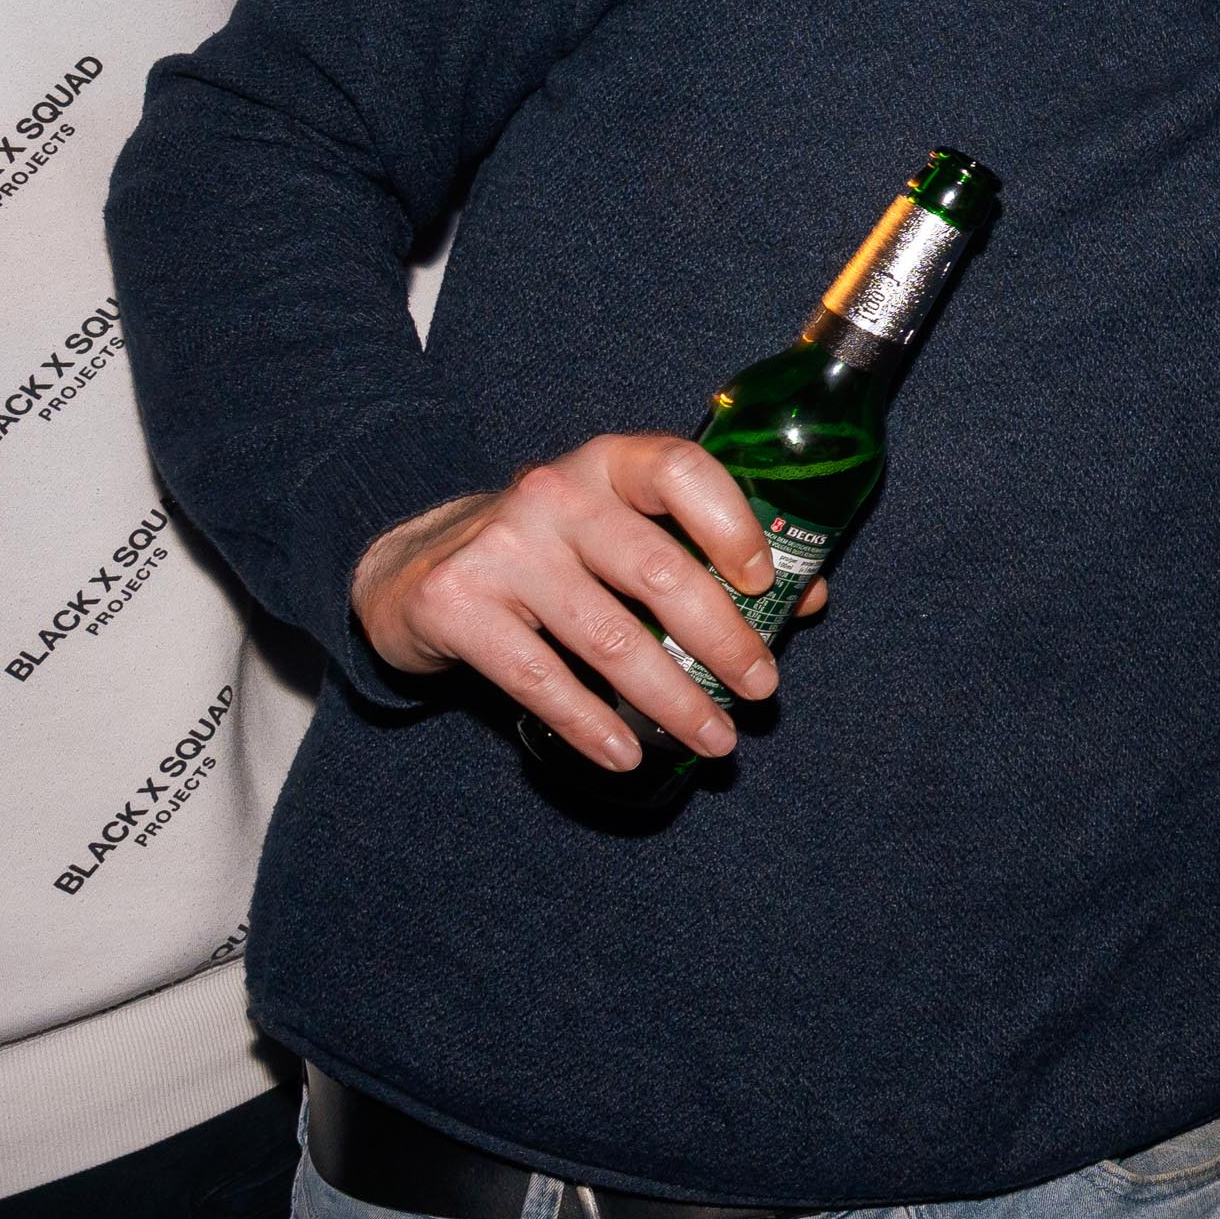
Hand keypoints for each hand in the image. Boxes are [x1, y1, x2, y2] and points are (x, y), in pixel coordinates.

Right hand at [350, 436, 826, 772]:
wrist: (411, 569)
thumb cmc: (552, 550)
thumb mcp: (621, 529)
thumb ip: (705, 552)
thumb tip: (808, 598)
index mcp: (608, 464)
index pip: (680, 470)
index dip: (732, 524)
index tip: (764, 583)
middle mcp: (554, 494)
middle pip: (659, 572)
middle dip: (725, 641)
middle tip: (762, 690)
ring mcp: (502, 549)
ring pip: (610, 639)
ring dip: (673, 702)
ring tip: (715, 739)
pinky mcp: (456, 605)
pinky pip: (542, 680)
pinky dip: (594, 726)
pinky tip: (628, 754)